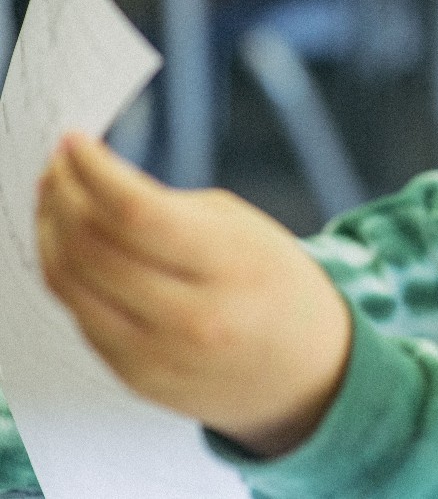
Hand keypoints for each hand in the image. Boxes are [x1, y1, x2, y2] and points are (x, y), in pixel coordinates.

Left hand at [36, 132, 351, 457]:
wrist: (305, 369)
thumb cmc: (274, 286)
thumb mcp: (244, 231)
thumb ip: (170, 209)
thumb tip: (90, 184)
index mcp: (233, 267)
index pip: (137, 213)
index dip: (93, 171)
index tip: (74, 141)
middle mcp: (194, 317)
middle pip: (92, 247)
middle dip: (62, 195)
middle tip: (59, 165)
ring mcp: (159, 355)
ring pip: (71, 285)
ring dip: (49, 233)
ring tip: (54, 200)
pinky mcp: (135, 378)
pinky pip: (79, 316)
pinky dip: (66, 274)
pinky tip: (69, 247)